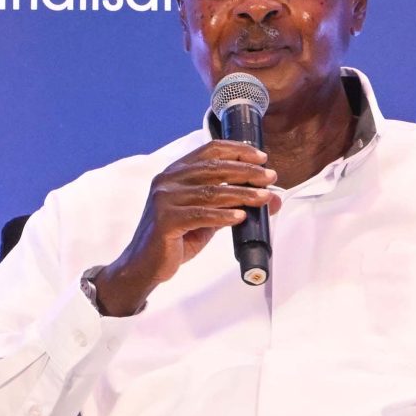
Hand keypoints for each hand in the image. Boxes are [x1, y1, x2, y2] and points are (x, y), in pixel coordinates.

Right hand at [90, 142, 280, 316]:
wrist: (145, 265)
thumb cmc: (175, 238)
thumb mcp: (207, 218)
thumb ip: (232, 204)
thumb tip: (270, 198)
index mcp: (176, 173)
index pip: (209, 151)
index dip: (238, 151)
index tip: (261, 157)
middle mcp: (168, 180)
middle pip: (214, 168)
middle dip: (246, 171)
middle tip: (270, 177)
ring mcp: (164, 199)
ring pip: (211, 191)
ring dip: (242, 193)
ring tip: (263, 197)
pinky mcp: (166, 221)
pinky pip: (201, 215)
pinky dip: (223, 215)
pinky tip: (241, 216)